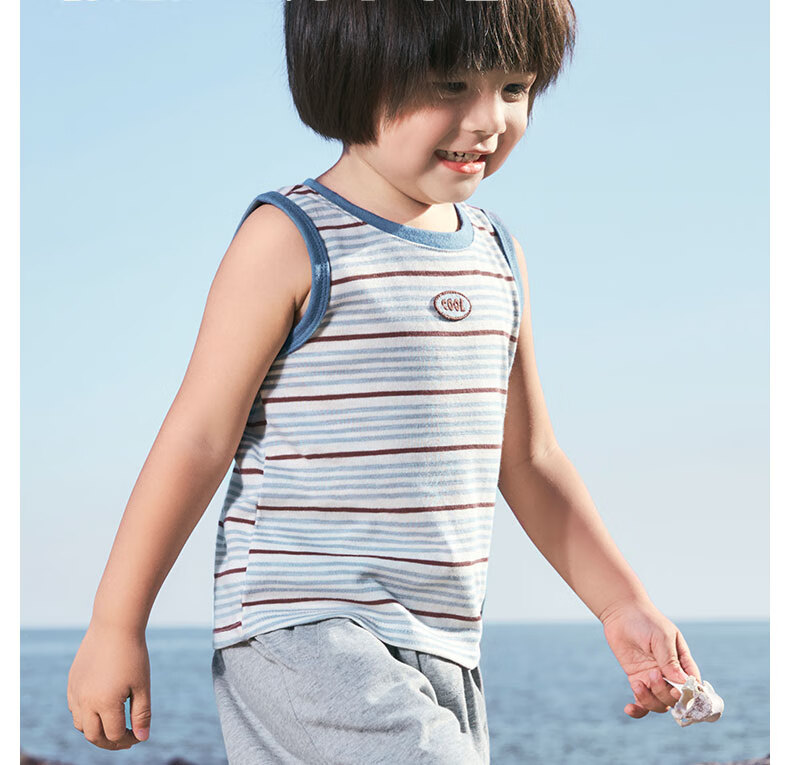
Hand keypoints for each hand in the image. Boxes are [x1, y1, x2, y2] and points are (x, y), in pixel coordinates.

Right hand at [66, 622, 151, 748]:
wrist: (114, 625)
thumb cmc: (133, 654)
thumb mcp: (141, 685)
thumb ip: (141, 713)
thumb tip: (142, 738)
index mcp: (105, 703)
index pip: (114, 735)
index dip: (128, 739)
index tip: (138, 736)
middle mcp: (85, 701)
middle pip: (93, 736)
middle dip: (110, 742)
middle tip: (125, 740)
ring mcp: (75, 692)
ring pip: (80, 725)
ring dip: (95, 730)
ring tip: (113, 727)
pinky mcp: (71, 682)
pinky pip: (74, 708)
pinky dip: (85, 716)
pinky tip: (100, 709)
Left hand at [600, 599, 701, 719]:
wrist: (622, 612)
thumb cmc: (646, 620)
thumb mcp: (661, 636)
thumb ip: (670, 659)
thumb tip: (682, 683)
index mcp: (683, 663)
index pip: (694, 687)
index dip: (689, 696)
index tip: (678, 694)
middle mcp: (670, 674)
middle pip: (675, 699)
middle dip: (664, 692)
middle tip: (652, 673)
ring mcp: (654, 679)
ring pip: (659, 704)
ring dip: (649, 700)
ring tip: (637, 683)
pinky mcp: (637, 680)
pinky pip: (641, 702)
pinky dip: (637, 710)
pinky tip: (629, 708)